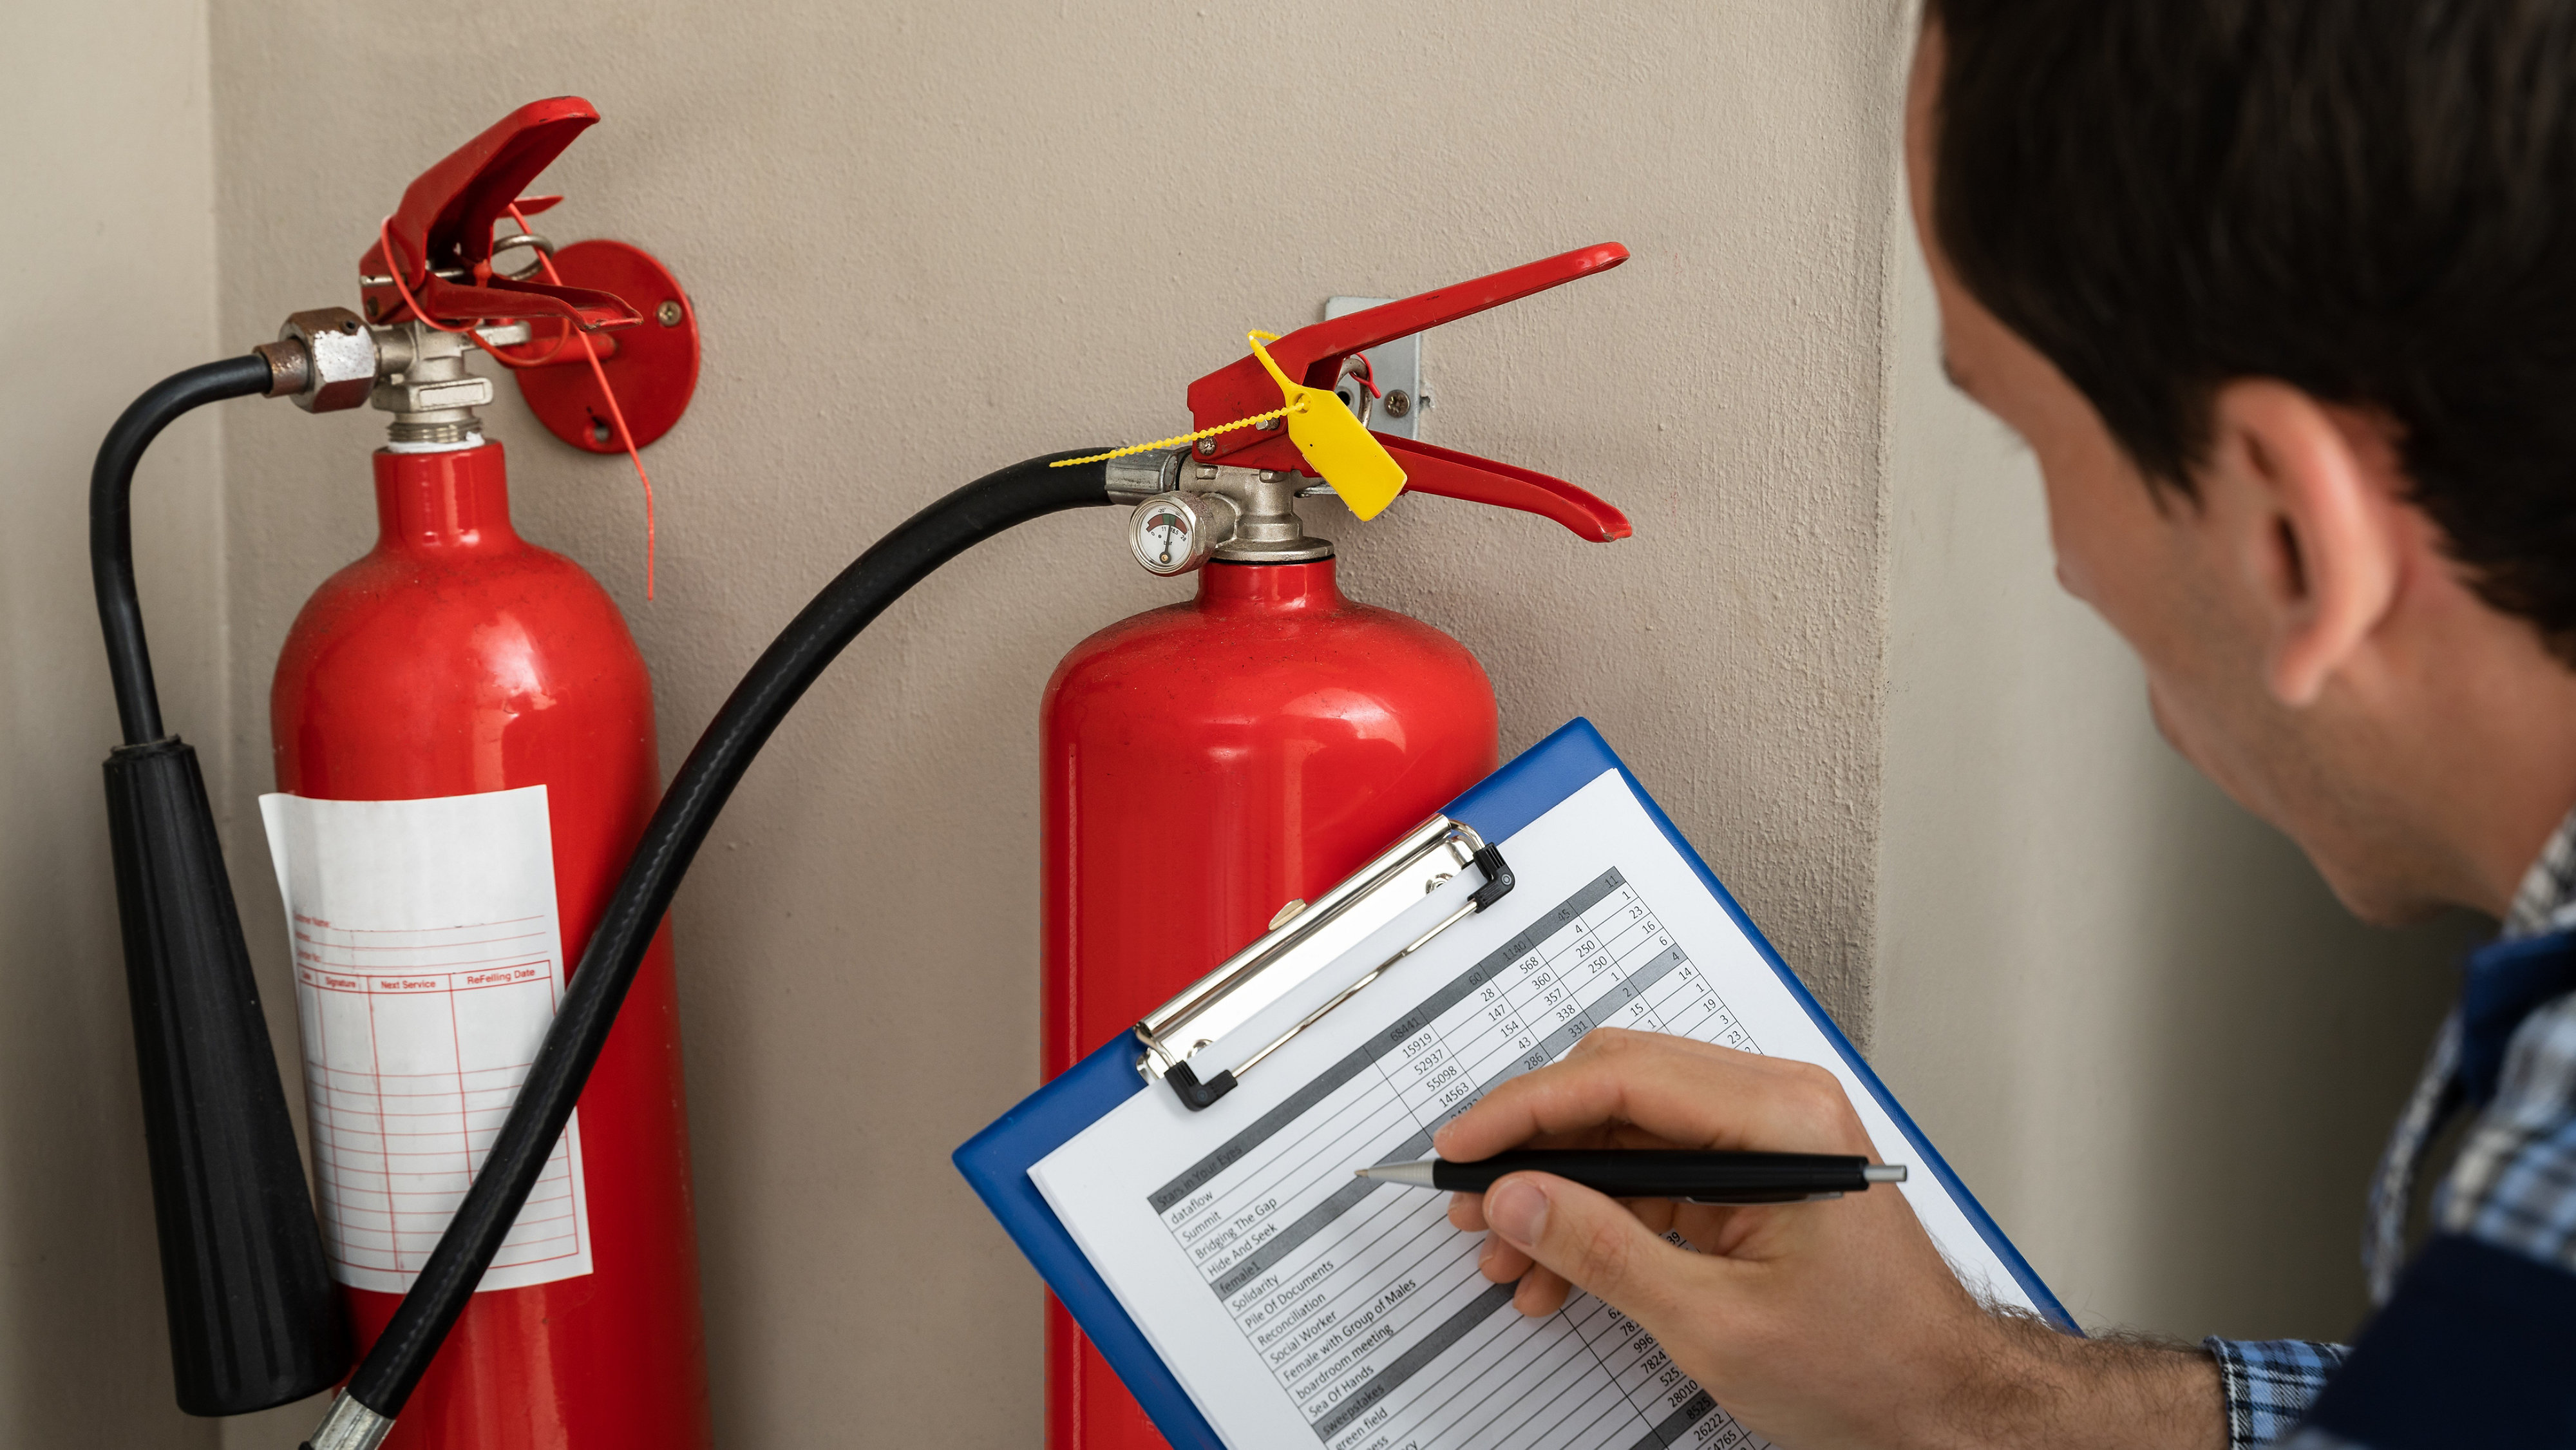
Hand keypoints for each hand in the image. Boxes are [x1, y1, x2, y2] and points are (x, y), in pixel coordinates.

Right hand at [1437, 1029, 2222, 1449]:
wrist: (1942, 1405)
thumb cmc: (1870, 1364)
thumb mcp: (1715, 1322)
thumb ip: (1604, 1252)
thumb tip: (1518, 1197)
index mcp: (1781, 1120)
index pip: (1622, 1079)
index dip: (1524, 1109)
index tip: (1464, 1145)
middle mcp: (1776, 1107)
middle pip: (1616, 1087)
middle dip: (1533, 1148)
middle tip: (1471, 1199)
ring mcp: (1764, 1136)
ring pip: (1625, 1129)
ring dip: (1559, 1189)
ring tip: (1507, 1253)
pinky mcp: (1751, 1172)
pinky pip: (1651, 1170)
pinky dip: (1598, 1215)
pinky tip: (1557, 1269)